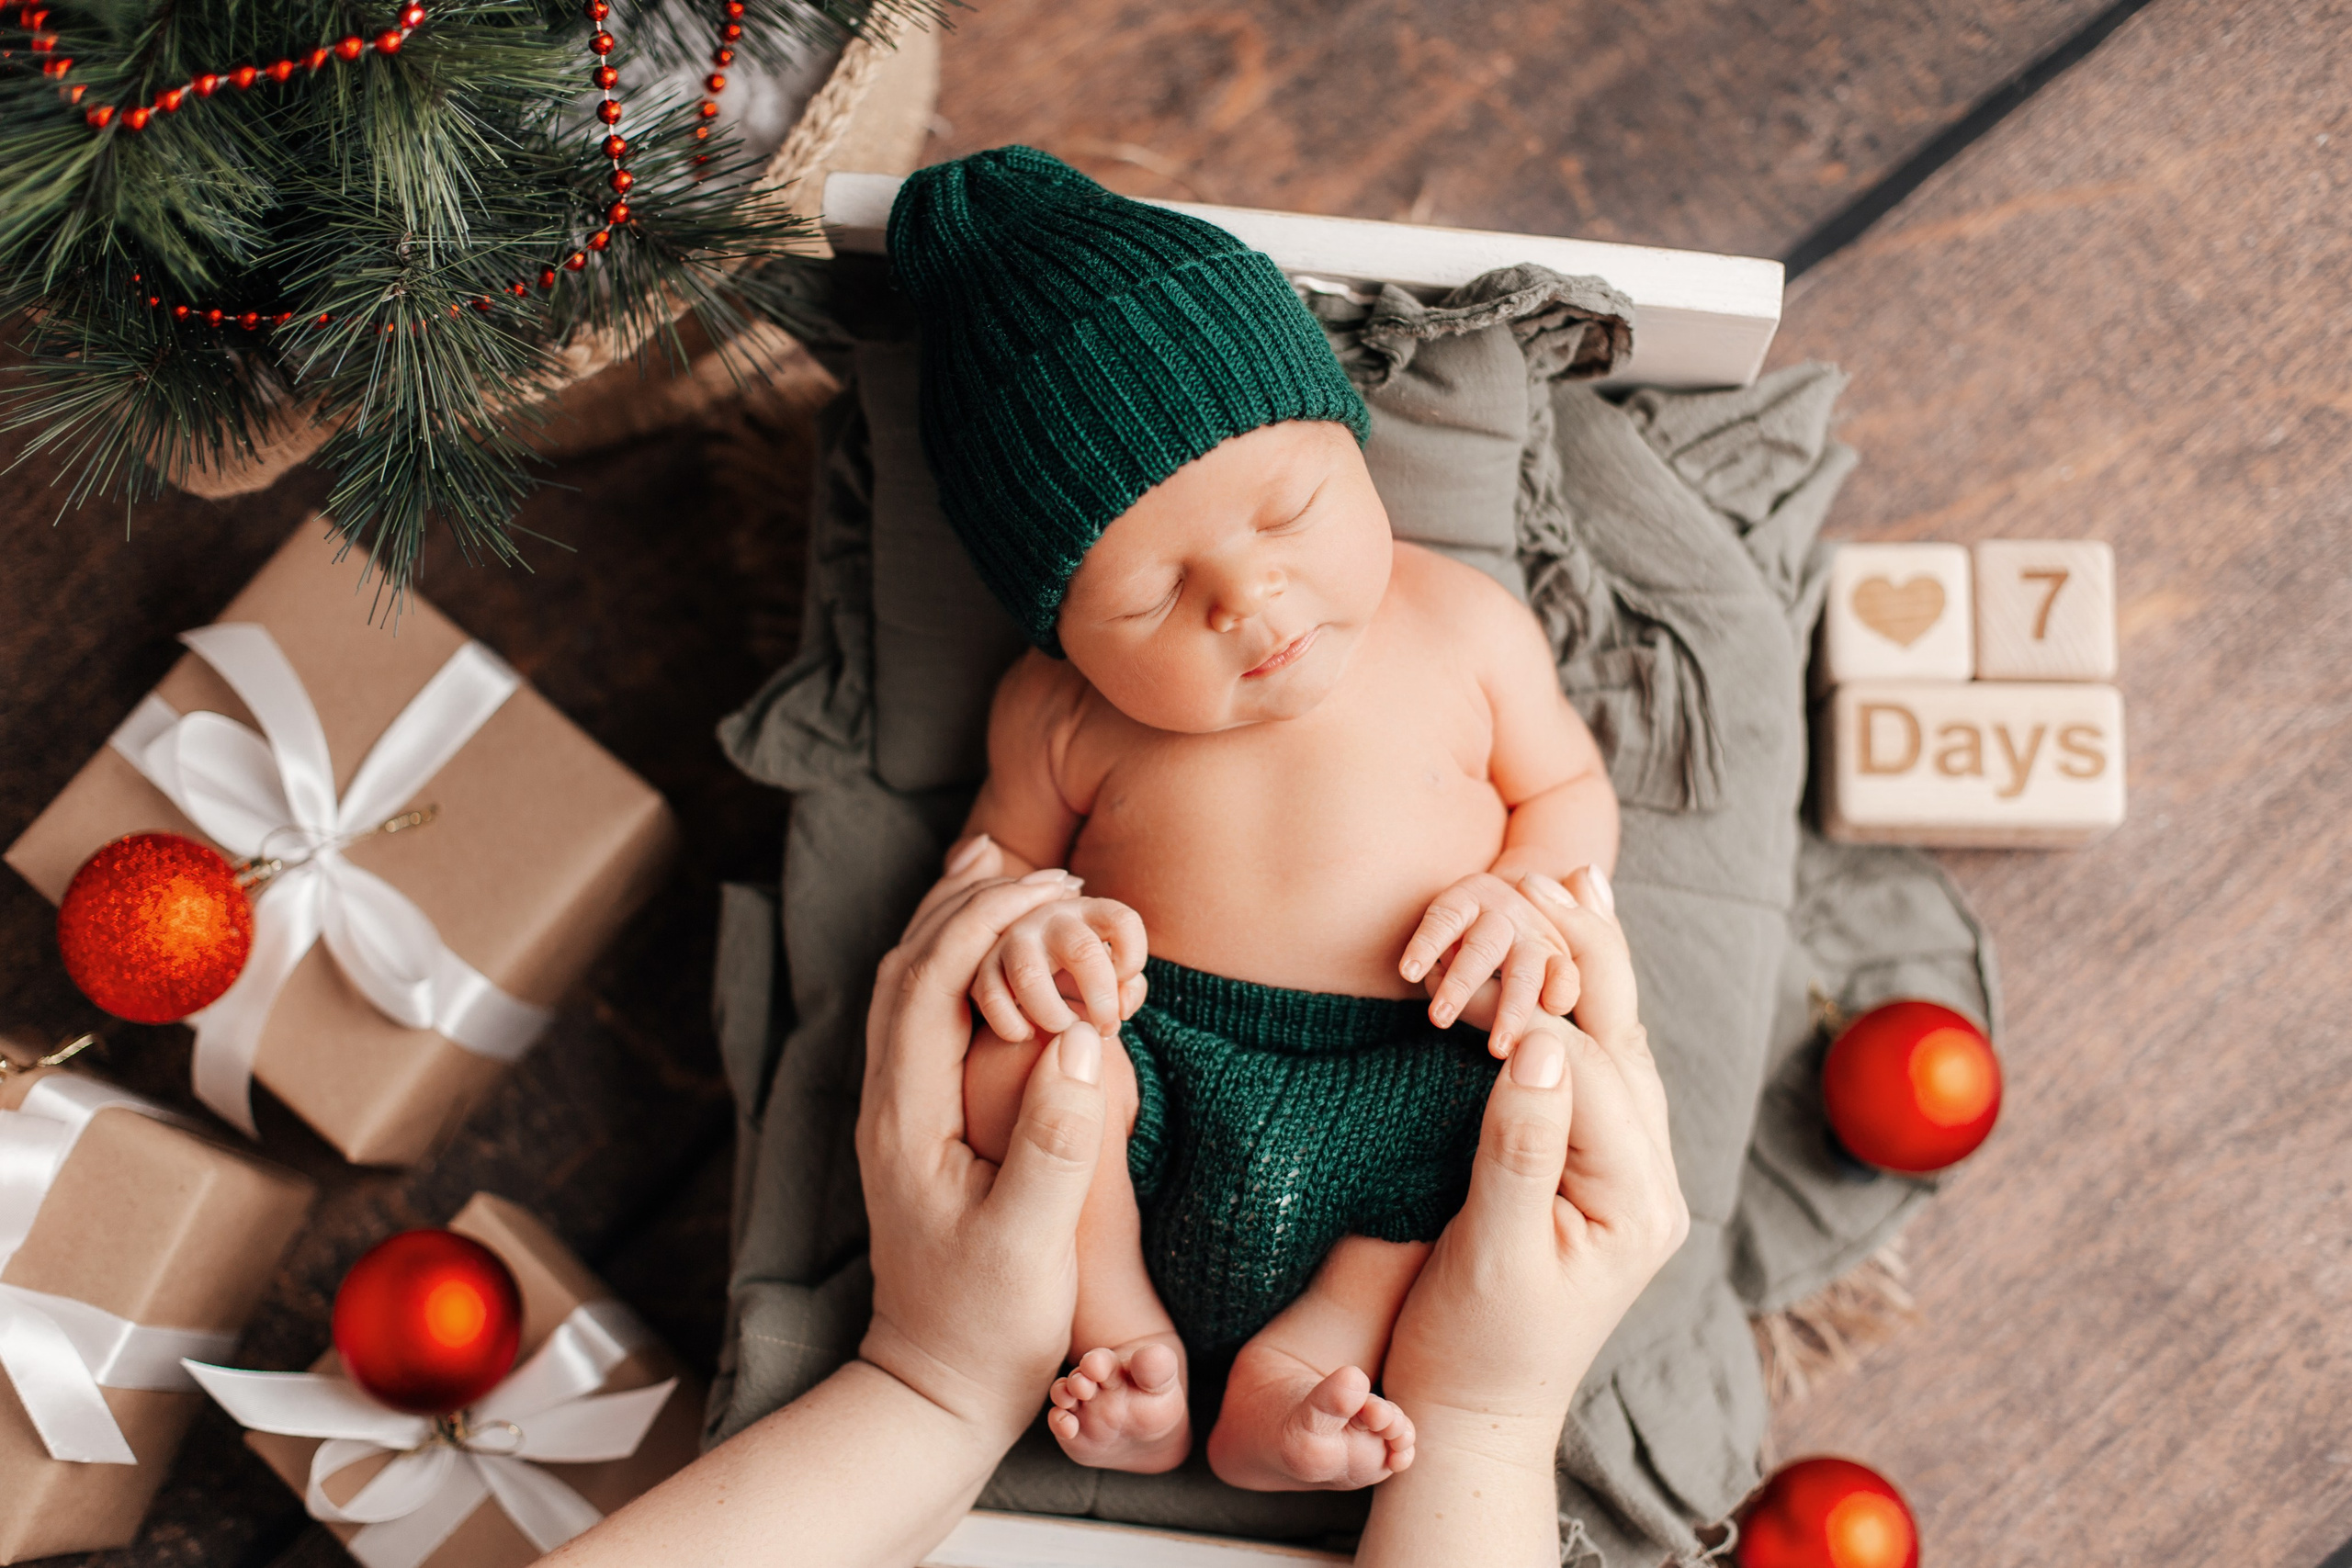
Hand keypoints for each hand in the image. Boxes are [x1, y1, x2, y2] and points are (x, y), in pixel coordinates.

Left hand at [856, 836, 1112, 1447]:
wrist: (934, 1389)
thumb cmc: (988, 1326)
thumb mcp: (1031, 1245)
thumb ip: (1052, 1143)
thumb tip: (1076, 1037)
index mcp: (906, 1117)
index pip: (929, 980)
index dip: (986, 919)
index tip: (1053, 886)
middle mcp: (888, 1101)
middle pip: (906, 965)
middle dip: (972, 902)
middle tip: (1050, 871)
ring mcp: (896, 1111)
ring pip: (907, 985)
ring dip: (957, 924)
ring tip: (1014, 879)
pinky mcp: (918, 1124)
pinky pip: (926, 1018)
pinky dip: (958, 965)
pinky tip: (998, 959)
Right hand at [971, 879, 1148, 1042]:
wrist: (1033, 978)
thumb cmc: (1084, 976)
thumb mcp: (1113, 976)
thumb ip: (1128, 989)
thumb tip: (1118, 1011)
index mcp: (1090, 912)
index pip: (1123, 921)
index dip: (1133, 958)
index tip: (1125, 984)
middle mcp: (1052, 918)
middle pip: (1082, 950)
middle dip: (1099, 997)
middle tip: (1104, 1027)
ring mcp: (1014, 938)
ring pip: (1029, 975)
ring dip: (1052, 1014)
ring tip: (1064, 1029)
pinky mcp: (984, 966)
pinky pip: (992, 997)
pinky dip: (1012, 1024)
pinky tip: (1027, 1034)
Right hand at [1382, 866, 1687, 1457]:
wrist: (1473, 1419)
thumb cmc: (1474, 1349)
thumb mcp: (1492, 1252)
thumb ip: (1518, 1146)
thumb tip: (1535, 1041)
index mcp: (1638, 1202)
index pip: (1585, 1074)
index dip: (1529, 1019)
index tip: (1468, 974)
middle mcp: (1651, 1180)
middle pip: (1623, 1039)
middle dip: (1589, 954)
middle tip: (1551, 873)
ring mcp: (1628, 1174)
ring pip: (1617, 1042)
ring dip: (1592, 961)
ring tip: (1571, 881)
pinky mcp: (1594, 1169)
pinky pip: (1596, 1066)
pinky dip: (1579, 1002)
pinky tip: (1566, 954)